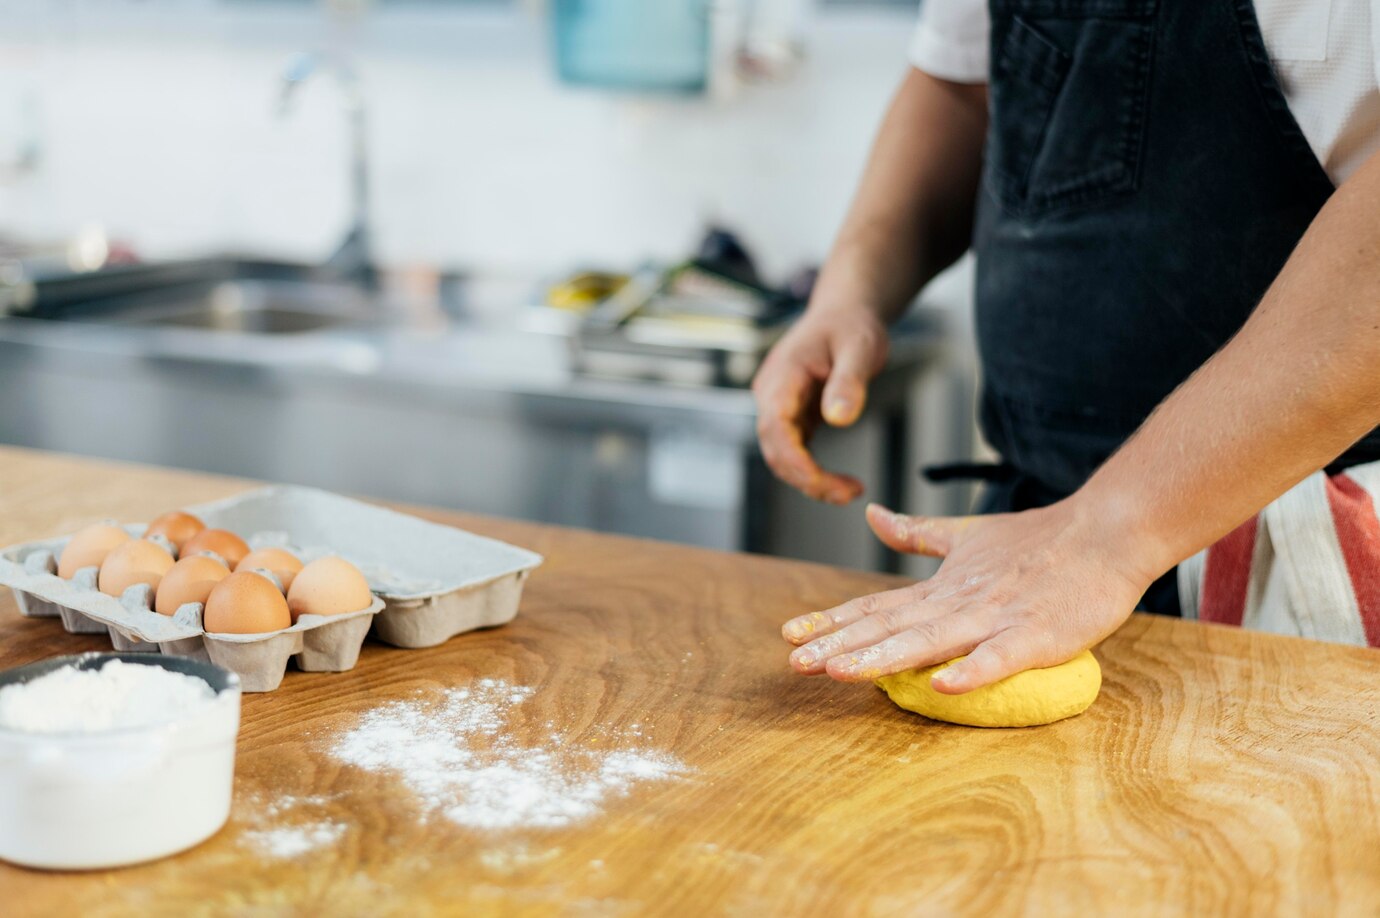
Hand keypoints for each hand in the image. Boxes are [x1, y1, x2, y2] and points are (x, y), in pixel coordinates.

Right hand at [751, 305, 888, 503]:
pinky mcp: (791, 415)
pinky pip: (793, 450)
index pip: (776, 428)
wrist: (844, 312)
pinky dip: (811, 470)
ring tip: (848, 491)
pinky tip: (838, 481)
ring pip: (781, 454)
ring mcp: (778, 405)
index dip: (795, 461)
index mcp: (783, 375)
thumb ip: (848, 382)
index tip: (824, 483)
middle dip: (806, 478)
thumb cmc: (851, 325)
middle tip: (848, 493)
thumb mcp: (860, 348)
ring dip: (809, 479)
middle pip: (774, 448)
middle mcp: (772, 393)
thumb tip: (839, 419)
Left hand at [781, 500, 1158, 692]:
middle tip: (795, 661)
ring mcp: (996, 618)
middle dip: (840, 645)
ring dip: (883, 656)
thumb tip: (871, 515)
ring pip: (930, 640)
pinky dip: (973, 671)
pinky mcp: (1036, 635)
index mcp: (942, 587)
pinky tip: (944, 687)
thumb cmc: (1038, 540)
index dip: (833, 621)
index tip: (789, 634)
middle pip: (889, 627)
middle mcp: (959, 602)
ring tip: (841, 671)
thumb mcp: (967, 535)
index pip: (877, 606)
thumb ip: (916, 533)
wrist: (1105, 531)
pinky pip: (1001, 657)